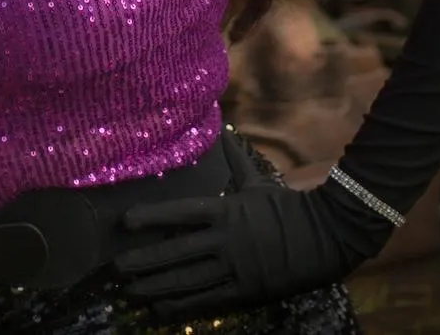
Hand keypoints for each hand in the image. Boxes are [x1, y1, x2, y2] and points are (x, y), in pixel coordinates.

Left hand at [114, 180, 387, 317]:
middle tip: (116, 267)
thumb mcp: (258, 183)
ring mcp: (234, 269)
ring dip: (156, 286)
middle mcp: (224, 240)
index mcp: (225, 210)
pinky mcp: (244, 292)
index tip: (125, 223)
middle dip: (144, 260)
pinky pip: (206, 301)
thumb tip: (224, 132)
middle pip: (176, 251)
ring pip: (187, 280)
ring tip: (131, 291)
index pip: (180, 213)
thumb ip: (236, 161)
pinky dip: (181, 306)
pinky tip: (161, 308)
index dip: (151, 217)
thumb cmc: (287, 207)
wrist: (324, 238)